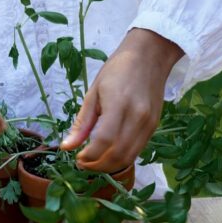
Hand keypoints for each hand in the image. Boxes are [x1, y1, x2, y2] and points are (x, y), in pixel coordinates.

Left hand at [59, 28, 183, 172]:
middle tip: (83, 163)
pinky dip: (122, 157)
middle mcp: (137, 117)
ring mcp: (149, 124)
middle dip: (98, 166)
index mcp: (118, 104)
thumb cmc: (117, 69)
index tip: (77, 158)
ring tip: (94, 161)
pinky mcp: (154, 127)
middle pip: (118, 155)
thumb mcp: (94, 91)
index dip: (89, 156)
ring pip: (129, 157)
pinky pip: (138, 150)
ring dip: (110, 166)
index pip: (104, 141)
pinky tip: (109, 153)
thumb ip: (82, 122)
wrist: (149, 56)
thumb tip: (67, 146)